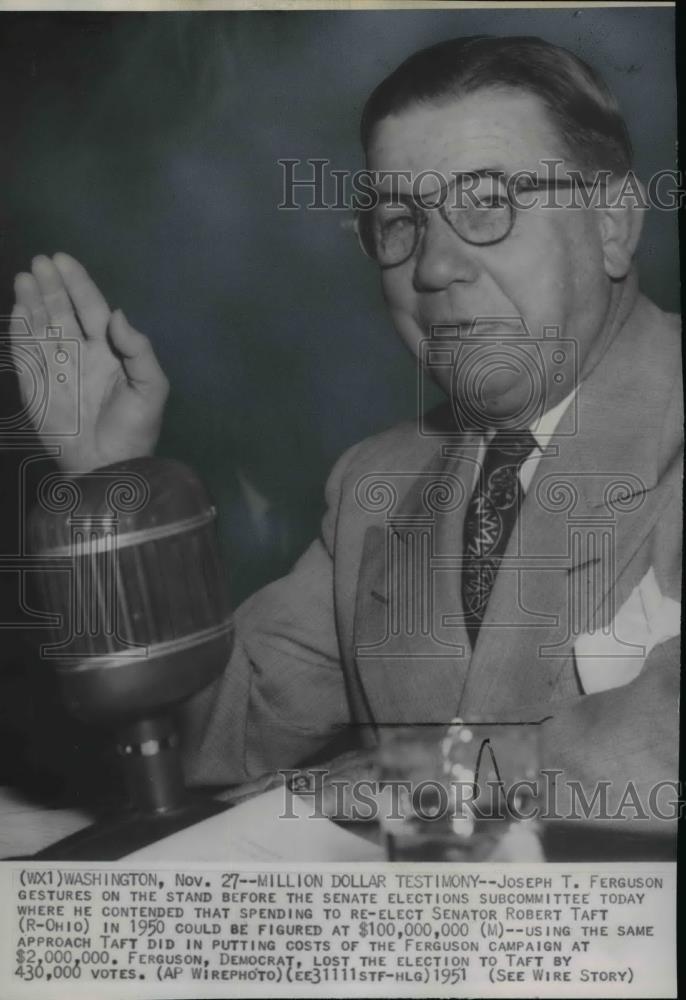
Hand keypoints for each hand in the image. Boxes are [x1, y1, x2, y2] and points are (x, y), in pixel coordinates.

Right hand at [11, 253, 168, 473]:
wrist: (109, 465)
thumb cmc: (135, 429)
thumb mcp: (152, 388)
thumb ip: (139, 349)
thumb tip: (117, 313)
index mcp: (109, 350)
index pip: (91, 308)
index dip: (78, 284)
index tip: (63, 260)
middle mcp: (80, 353)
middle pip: (62, 310)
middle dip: (52, 285)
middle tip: (40, 262)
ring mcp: (56, 367)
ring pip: (40, 325)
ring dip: (32, 300)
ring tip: (25, 276)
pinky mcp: (36, 385)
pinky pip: (25, 351)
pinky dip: (20, 329)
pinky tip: (19, 308)